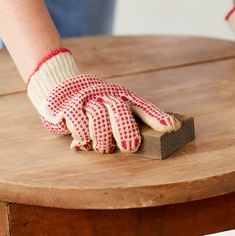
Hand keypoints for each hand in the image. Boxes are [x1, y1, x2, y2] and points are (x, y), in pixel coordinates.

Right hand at [27, 49, 180, 152]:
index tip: (172, 127)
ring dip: (102, 137)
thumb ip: (132, 122)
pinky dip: (82, 134)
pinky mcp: (69, 106)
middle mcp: (107, 96)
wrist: (62, 86)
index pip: (143, 106)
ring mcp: (88, 99)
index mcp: (123, 97)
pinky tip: (84, 141)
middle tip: (129, 148)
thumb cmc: (97, 104)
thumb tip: (163, 132)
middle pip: (119, 110)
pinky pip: (77, 120)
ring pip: (98, 116)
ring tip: (103, 148)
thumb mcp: (116, 109)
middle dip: (125, 130)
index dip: (157, 117)